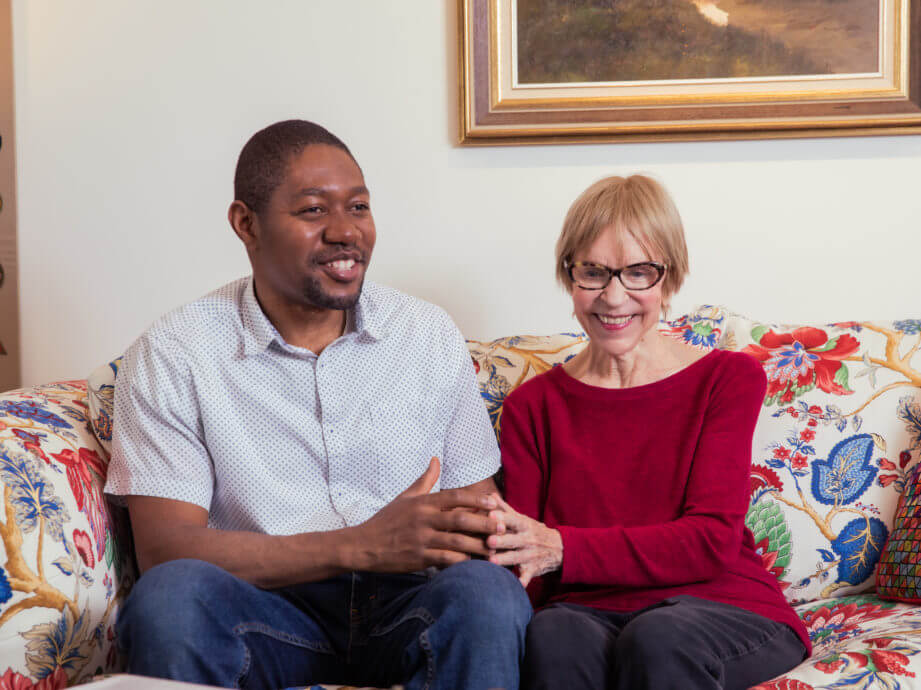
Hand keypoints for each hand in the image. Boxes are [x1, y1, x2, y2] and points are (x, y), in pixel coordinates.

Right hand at [350, 457, 500, 571]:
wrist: (364, 545)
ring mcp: (422, 539)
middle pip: (460, 518)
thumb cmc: (387, 520)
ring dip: (477, 545)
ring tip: (494, 548)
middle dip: (484, 523)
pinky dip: (461, 561)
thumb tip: (436, 459)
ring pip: (456, 541)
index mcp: (423, 502)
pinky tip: (473, 562)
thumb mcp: (405, 497)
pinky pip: (445, 560)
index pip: (454, 496)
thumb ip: (424, 479)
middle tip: (502, 526)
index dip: (476, 498)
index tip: (495, 501)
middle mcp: (424, 519)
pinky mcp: (419, 558)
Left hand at [486, 496, 562, 586]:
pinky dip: (522, 582)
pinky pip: (527, 577)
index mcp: (524, 525)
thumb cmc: (534, 531)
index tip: (490, 515)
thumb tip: (489, 496)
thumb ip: (505, 509)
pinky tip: (515, 586)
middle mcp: (527, 539)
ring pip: (517, 558)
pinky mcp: (533, 569)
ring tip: (492, 562)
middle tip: (489, 540)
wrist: (560, 548)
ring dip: (505, 560)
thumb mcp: (523, 519)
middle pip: (513, 539)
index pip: (513, 520)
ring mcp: (530, 555)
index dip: (502, 518)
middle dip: (501, 540)